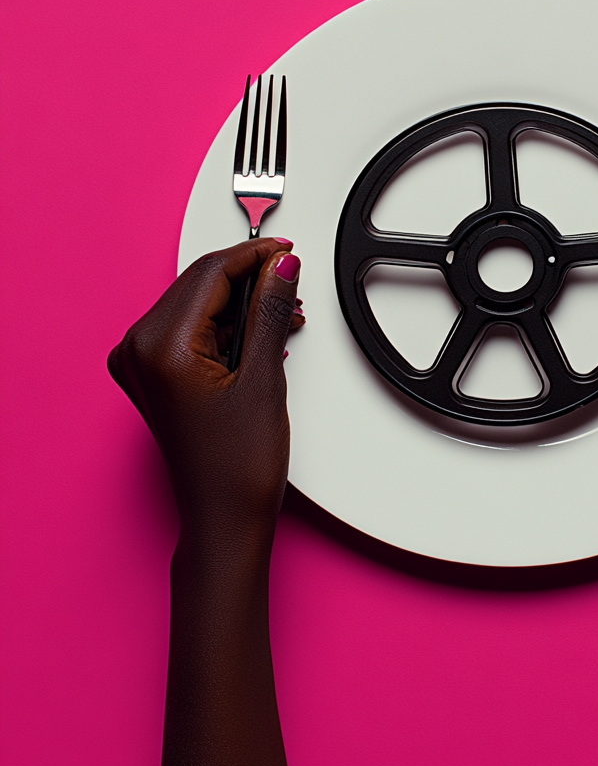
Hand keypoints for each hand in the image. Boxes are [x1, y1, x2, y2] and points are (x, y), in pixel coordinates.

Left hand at [108, 238, 304, 545]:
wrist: (224, 516)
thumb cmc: (237, 466)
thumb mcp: (263, 377)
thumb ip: (271, 311)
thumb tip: (281, 267)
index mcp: (160, 347)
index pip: (210, 274)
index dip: (254, 255)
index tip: (284, 249)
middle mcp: (138, 350)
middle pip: (199, 284)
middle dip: (248, 275)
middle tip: (290, 273)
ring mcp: (140, 363)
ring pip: (196, 303)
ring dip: (240, 300)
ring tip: (283, 311)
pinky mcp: (153, 374)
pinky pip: (190, 328)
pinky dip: (226, 323)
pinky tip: (259, 331)